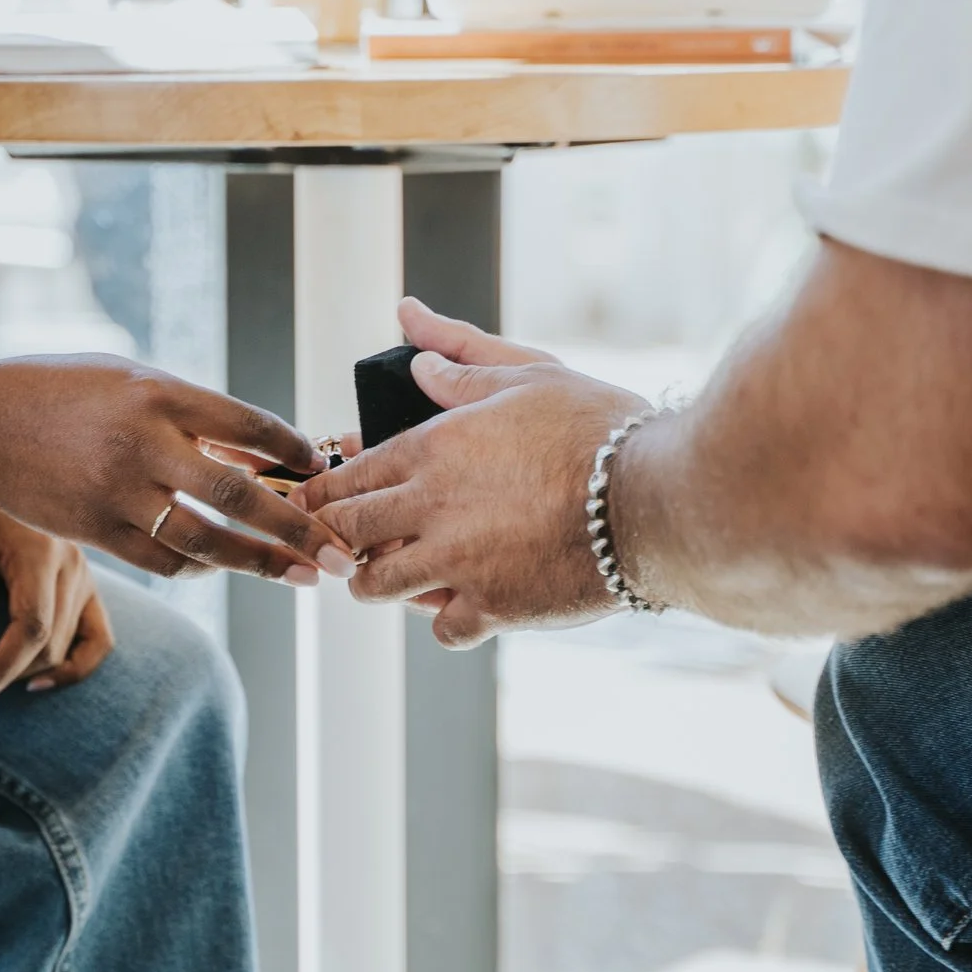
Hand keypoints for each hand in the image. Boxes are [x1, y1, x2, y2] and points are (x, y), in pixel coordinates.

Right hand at [0, 355, 355, 587]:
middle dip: (300, 528)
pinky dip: (205, 568)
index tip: (326, 467)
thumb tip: (258, 456)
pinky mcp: (93, 532)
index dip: (297, 450)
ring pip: (209, 542)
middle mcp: (144, 444)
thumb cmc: (58, 389)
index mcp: (160, 392)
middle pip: (241, 496)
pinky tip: (229, 566)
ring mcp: (117, 493)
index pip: (251, 426)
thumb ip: (191, 414)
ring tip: (304, 575)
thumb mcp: (128, 378)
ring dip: (264, 563)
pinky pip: (165, 563)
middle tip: (342, 553)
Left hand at [0, 485, 113, 716]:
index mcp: (39, 548)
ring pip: (69, 645)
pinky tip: (37, 679)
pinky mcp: (84, 577)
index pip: (30, 631)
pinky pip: (97, 635)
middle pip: (49, 644)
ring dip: (23, 670)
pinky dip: (74, 663)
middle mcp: (73, 560)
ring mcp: (85, 569)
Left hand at [292, 302, 648, 646]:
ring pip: (377, 586)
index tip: (316, 500)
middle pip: (344, 532)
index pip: (345, 476)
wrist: (655, 498)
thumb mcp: (531, 375)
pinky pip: (443, 629)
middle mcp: (432, 508)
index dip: (321, 492)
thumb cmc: (600, 428)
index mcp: (433, 448)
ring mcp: (458, 563)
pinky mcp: (494, 608)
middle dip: (336, 537)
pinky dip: (448, 619)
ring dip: (380, 581)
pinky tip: (465, 602)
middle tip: (345, 541)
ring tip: (399, 574)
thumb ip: (464, 360)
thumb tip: (415, 342)